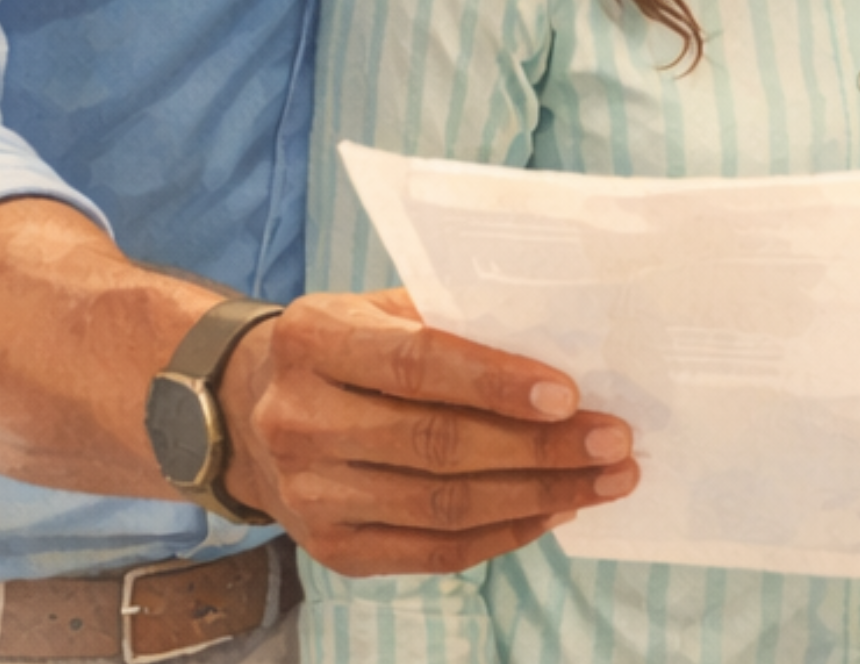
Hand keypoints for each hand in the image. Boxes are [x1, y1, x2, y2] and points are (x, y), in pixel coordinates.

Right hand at [218, 289, 636, 576]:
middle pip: (437, 445)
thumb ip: (452, 317)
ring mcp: (310, 495)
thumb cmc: (346, 341)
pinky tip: (554, 511)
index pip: (417, 364)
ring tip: (605, 480)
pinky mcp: (330, 550)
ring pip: (441, 508)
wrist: (246, 409)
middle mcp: (300, 421)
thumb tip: (559, 339)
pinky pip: (430, 553)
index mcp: (315, 340)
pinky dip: (502, 535)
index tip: (571, 394)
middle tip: (614, 442)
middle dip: (539, 448)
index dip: (496, 382)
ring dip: (537, 497)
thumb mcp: (379, 306)